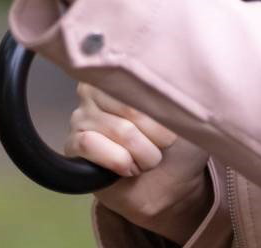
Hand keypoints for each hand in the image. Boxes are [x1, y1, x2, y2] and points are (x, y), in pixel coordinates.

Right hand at [67, 82, 212, 241]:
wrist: (171, 187)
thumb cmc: (178, 147)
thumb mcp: (186, 113)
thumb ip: (177, 89)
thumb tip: (175, 73)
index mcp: (123, 74)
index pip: (142, 85)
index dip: (163, 115)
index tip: (172, 133)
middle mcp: (96, 89)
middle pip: (134, 110)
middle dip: (156, 139)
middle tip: (159, 150)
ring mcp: (81, 116)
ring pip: (121, 131)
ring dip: (143, 155)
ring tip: (145, 161)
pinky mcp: (73, 144)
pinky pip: (91, 145)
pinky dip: (119, 162)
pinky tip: (127, 169)